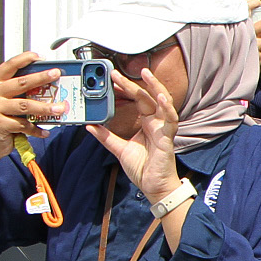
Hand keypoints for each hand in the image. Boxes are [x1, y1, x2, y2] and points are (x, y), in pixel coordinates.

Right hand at [0, 51, 64, 169]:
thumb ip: (22, 92)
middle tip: (55, 74)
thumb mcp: (9, 100)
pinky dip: (36, 129)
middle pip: (20, 83)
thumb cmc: (2, 117)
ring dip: (45, 107)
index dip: (24, 59)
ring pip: (25, 105)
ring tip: (59, 108)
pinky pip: (23, 125)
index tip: (39, 57)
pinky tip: (45, 131)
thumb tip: (48, 86)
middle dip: (41, 78)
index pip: (9, 66)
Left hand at [93, 67, 182, 201]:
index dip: (125, 89)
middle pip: (146, 97)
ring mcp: (163, 128)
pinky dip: (167, 108)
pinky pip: (170, 119)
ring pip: (163, 101)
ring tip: (146, 74)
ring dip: (155, 87)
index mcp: (147, 122)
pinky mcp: (167, 137)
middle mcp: (156, 122)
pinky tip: (161, 98)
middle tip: (117, 73)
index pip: (137, 100)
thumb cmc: (143, 168)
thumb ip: (106, 137)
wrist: (153, 186)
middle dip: (133, 83)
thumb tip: (90, 126)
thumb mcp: (119, 149)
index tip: (112, 80)